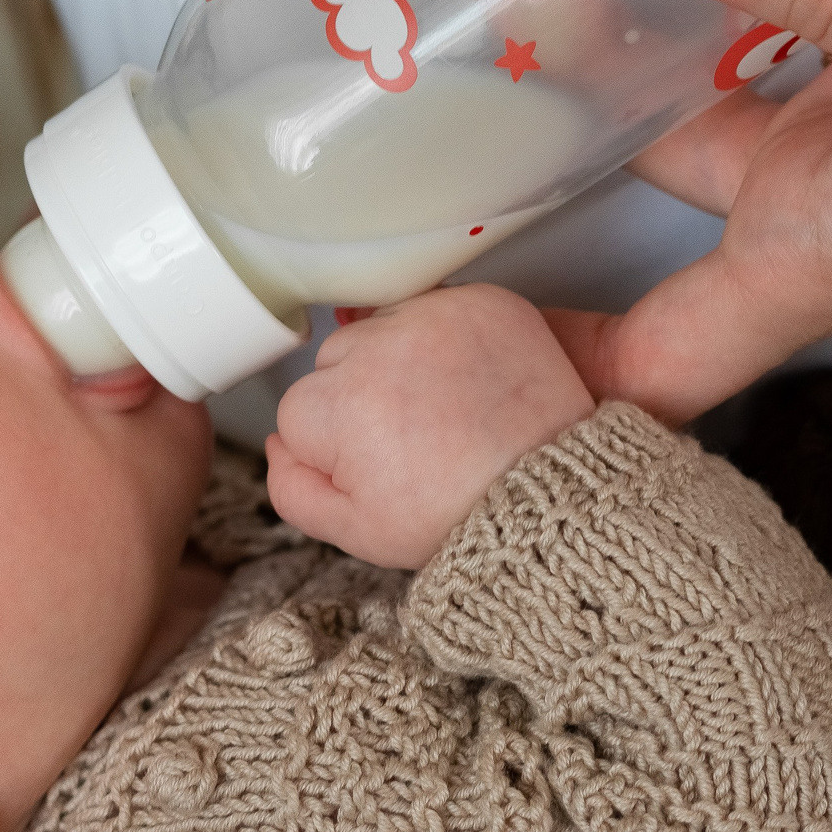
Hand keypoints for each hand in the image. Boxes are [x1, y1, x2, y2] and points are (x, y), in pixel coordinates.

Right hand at [265, 284, 596, 566]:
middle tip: (416, 439)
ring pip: (383, 330)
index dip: (339, 447)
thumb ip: (293, 488)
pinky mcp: (481, 300)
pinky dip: (446, 339)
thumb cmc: (459, 514)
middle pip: (337, 362)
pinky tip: (467, 381)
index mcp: (334, 406)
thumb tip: (277, 443)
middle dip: (364, 396)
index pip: (301, 411)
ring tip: (444, 409)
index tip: (383, 467)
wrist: (554, 492)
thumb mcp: (357, 531)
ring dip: (401, 360)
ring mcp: (432, 316)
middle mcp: (376, 348)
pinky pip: (436, 309)